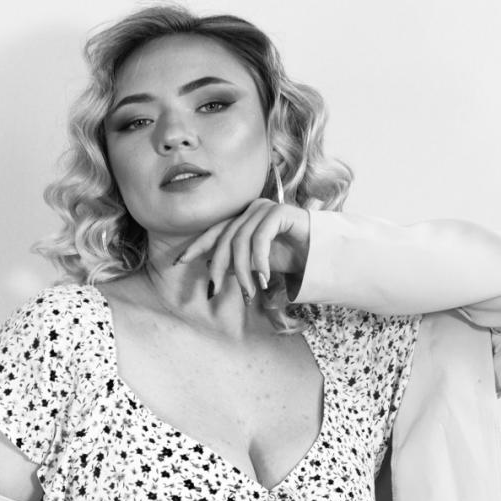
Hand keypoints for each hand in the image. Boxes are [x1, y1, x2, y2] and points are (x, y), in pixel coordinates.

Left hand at [176, 197, 320, 305]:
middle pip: (225, 239)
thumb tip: (212, 267)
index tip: (178, 262)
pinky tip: (264, 279)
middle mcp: (251, 210)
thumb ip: (237, 263)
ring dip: (243, 271)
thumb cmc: (291, 256)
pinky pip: (260, 238)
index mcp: (243, 219)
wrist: (322, 253)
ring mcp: (264, 209)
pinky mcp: (279, 212)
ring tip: (250, 292)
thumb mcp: (258, 264)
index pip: (214, 232)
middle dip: (218, 268)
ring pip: (240, 242)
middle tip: (216, 292)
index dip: (196, 246)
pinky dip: (259, 261)